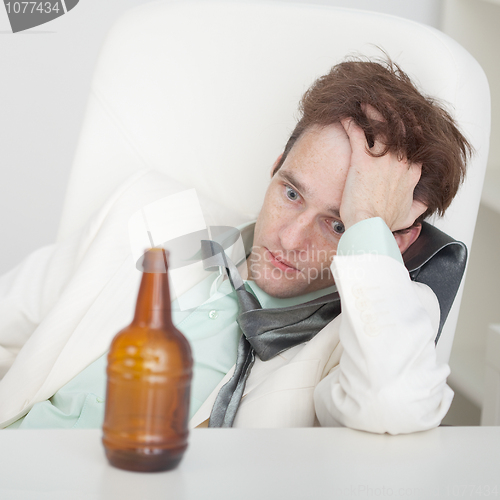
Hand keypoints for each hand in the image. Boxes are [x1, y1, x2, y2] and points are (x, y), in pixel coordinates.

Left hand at [340, 108, 426, 231]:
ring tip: (364, 103)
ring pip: (381, 126)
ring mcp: (382, 159)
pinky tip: (344, 116)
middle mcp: (400, 161)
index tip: (404, 124)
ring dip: (372, 111)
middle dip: (393, 113)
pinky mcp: (362, 160)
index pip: (415, 144)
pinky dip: (350, 122)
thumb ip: (419, 206)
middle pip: (401, 129)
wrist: (370, 226)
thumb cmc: (385, 222)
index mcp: (411, 172)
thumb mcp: (409, 215)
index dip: (410, 131)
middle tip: (385, 104)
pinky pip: (356, 133)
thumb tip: (426, 203)